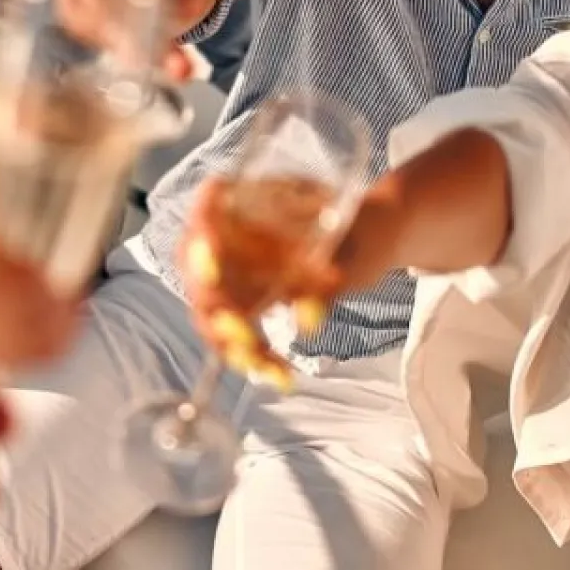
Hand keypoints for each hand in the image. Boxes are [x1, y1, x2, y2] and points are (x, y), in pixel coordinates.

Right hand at [177, 175, 403, 387]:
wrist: (373, 235)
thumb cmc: (361, 227)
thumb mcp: (348, 244)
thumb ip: (325, 272)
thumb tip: (309, 314)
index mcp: (252, 196)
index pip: (210, 207)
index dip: (202, 239)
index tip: (212, 270)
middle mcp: (231, 228)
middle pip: (197, 266)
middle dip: (213, 308)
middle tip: (244, 341)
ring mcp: (233, 264)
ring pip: (211, 307)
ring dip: (233, 343)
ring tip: (271, 368)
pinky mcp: (244, 296)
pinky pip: (234, 327)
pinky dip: (253, 354)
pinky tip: (280, 374)